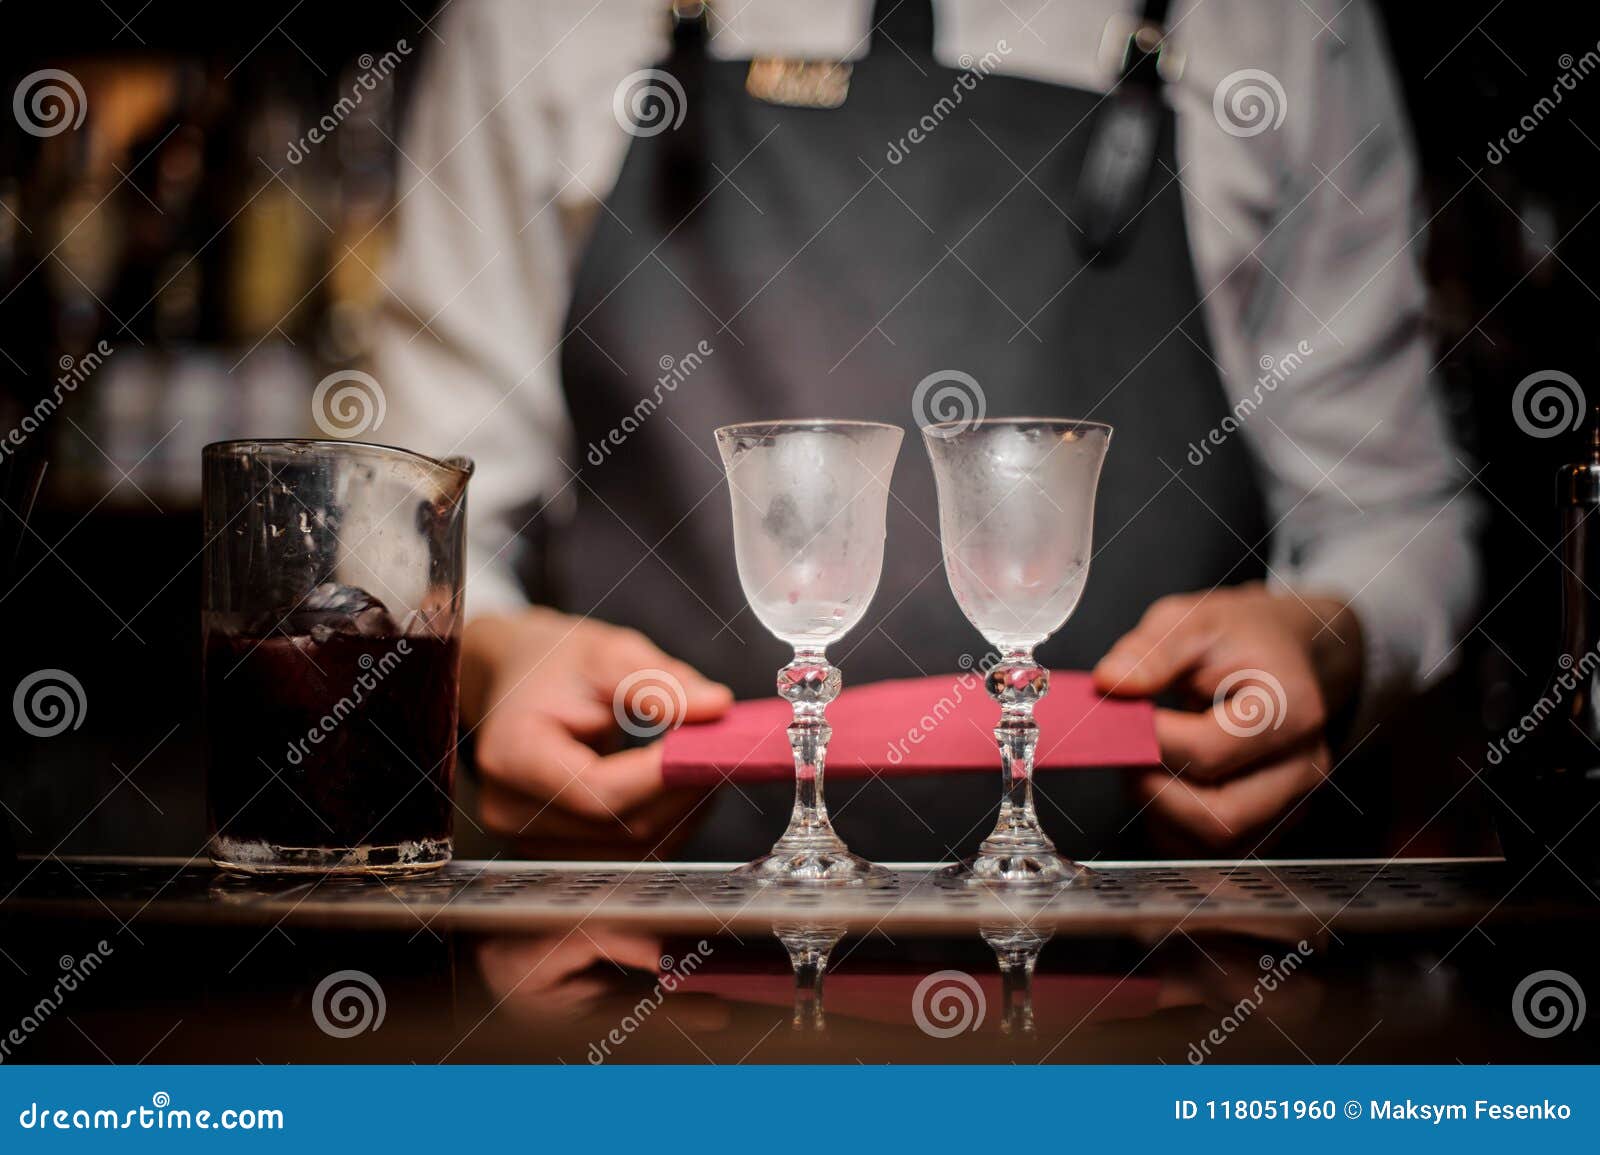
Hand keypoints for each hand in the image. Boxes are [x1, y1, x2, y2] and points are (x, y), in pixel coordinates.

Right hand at [461, 608, 733, 853]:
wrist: (517, 686)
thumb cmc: (557, 666)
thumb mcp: (605, 653)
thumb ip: (658, 683)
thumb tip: (716, 707)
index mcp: (512, 755)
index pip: (598, 791)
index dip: (664, 775)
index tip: (712, 744)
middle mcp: (511, 810)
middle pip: (623, 825)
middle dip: (686, 789)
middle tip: (725, 748)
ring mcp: (530, 841)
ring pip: (634, 846)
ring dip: (684, 808)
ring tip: (702, 759)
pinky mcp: (557, 853)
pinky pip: (629, 852)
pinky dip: (668, 821)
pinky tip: (682, 784)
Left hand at [1092, 584, 1362, 850]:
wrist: (1286, 653)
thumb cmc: (1242, 639)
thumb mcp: (1192, 620)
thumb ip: (1150, 651)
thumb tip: (1111, 683)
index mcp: (1290, 710)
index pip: (1208, 753)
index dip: (1148, 741)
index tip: (1121, 717)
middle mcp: (1303, 767)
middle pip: (1219, 818)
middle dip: (1153, 791)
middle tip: (1125, 752)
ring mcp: (1293, 802)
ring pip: (1214, 844)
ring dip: (1159, 812)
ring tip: (1145, 761)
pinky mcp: (1274, 824)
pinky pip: (1212, 851)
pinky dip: (1172, 827)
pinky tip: (1161, 783)